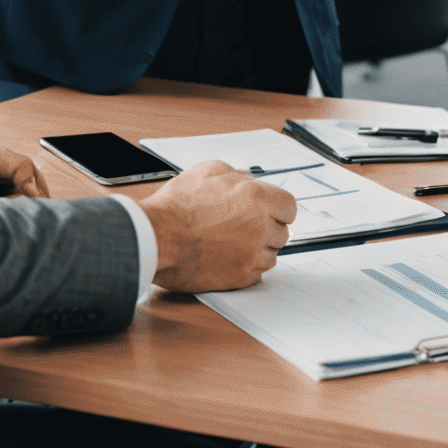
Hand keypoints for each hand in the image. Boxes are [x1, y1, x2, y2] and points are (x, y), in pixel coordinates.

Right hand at [140, 159, 296, 291]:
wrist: (157, 235)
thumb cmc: (178, 204)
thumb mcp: (208, 171)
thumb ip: (236, 174)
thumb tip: (248, 178)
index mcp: (256, 197)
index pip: (289, 207)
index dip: (280, 209)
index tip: (271, 211)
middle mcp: (259, 227)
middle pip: (282, 233)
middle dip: (268, 229)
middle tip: (246, 226)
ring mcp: (250, 254)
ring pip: (271, 256)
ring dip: (259, 249)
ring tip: (234, 241)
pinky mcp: (239, 277)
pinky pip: (257, 274)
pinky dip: (247, 266)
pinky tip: (229, 256)